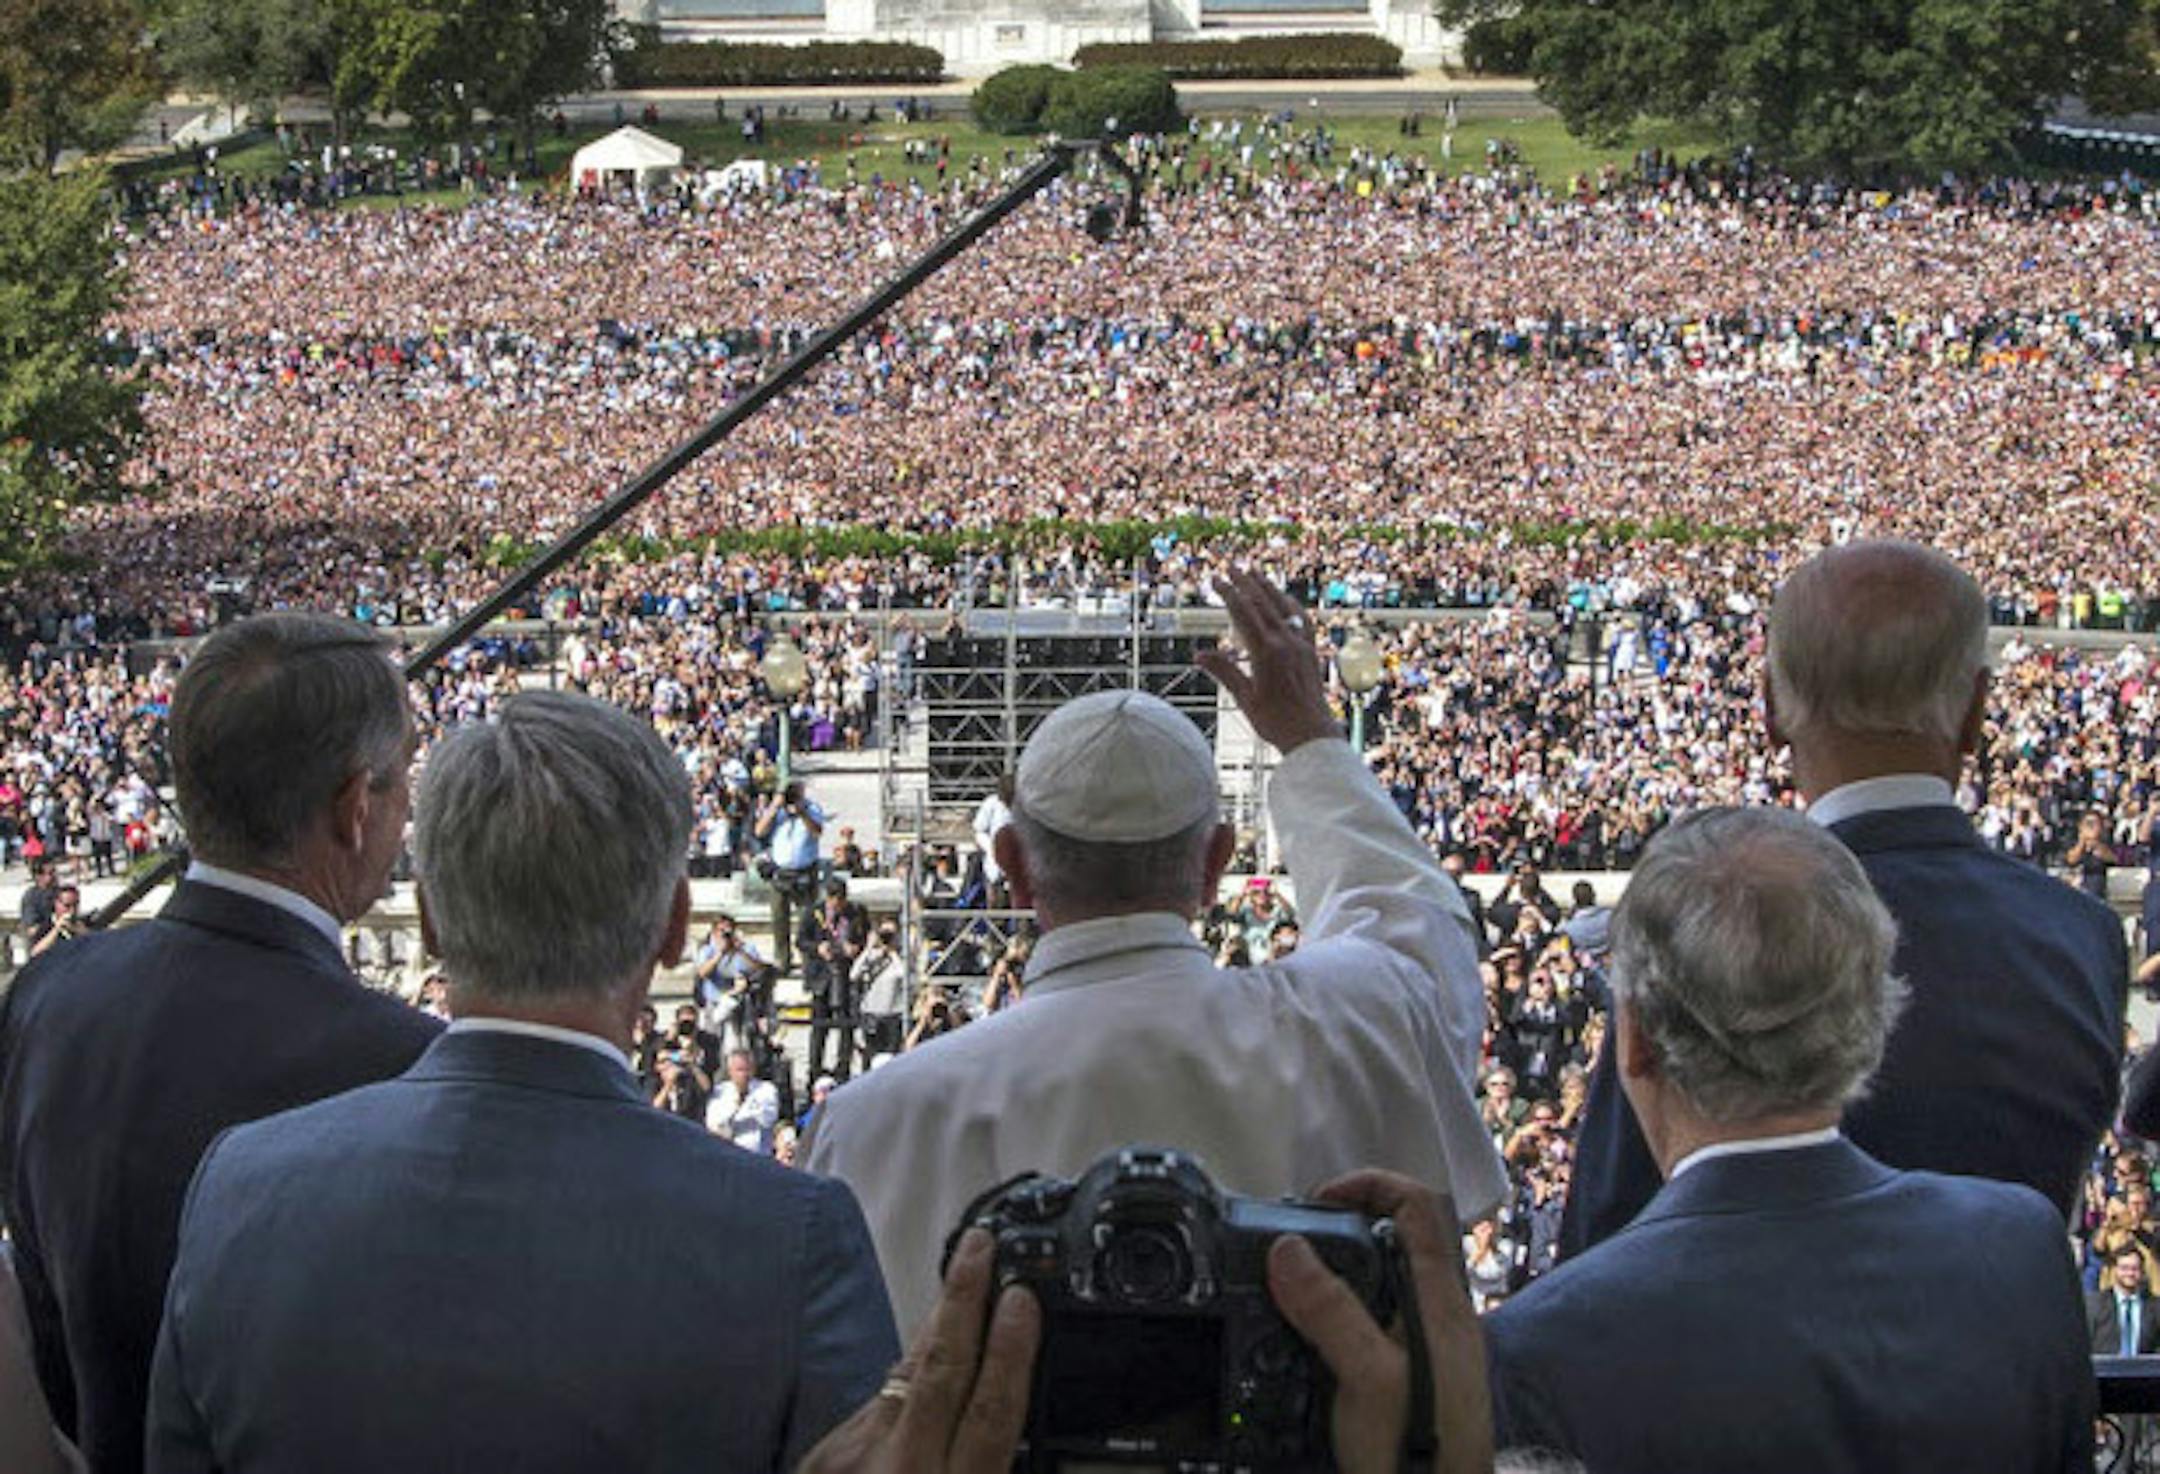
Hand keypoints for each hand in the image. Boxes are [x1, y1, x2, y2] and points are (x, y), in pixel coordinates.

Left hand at [798, 1230, 1039, 1473]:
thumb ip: (990, 1464)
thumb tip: (1013, 1420)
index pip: (990, 1410)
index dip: (1009, 1350)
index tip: (1021, 1297)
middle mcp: (903, 1469)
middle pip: (941, 1369)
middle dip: (964, 1299)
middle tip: (980, 1244)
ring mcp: (856, 1458)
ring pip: (905, 1375)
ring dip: (937, 1325)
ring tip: (962, 1278)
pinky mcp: (826, 1455)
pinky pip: (876, 1402)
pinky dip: (903, 1376)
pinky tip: (921, 1353)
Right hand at [1195, 567, 1340, 753]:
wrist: (1311, 734)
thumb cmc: (1276, 721)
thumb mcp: (1244, 697)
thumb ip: (1224, 671)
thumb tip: (1199, 655)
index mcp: (1266, 652)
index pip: (1243, 613)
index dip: (1228, 593)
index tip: (1215, 579)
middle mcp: (1286, 643)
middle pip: (1262, 603)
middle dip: (1245, 583)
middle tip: (1231, 567)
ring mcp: (1301, 645)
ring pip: (1283, 607)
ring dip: (1268, 588)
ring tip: (1255, 573)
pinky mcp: (1311, 651)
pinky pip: (1302, 620)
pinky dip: (1290, 605)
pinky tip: (1284, 600)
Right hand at [1265, 1171, 1491, 1473]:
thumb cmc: (1418, 1449)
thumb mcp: (1367, 1376)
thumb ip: (1330, 1309)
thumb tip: (1286, 1247)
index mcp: (1440, 1300)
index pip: (1418, 1205)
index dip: (1370, 1185)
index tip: (1317, 1201)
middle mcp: (1441, 1315)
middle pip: (1396, 1239)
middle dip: (1342, 1227)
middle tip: (1290, 1243)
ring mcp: (1430, 1347)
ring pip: (1383, 1281)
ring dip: (1337, 1271)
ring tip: (1289, 1285)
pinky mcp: (1416, 1378)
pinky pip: (1375, 1321)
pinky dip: (1340, 1312)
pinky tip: (1309, 1338)